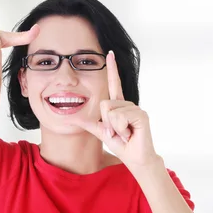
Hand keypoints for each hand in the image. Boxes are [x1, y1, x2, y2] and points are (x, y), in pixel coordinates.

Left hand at [68, 51, 161, 169]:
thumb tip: (71, 117)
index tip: (109, 54)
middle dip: (106, 123)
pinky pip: (120, 118)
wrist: (135, 158)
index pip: (114, 84)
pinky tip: (129, 134)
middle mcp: (127, 104)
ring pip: (111, 112)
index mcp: (118, 105)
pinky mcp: (141, 115)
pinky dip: (121, 129)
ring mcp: (135, 108)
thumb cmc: (121, 144)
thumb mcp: (100, 132)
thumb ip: (88, 123)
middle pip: (104, 104)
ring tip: (125, 134)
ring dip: (114, 128)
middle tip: (117, 132)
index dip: (112, 69)